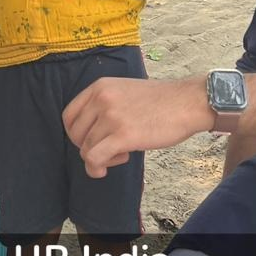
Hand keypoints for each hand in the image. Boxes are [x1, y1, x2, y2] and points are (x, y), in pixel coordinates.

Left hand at [63, 77, 212, 177]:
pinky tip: (114, 164)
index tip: (92, 140)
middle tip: (110, 148)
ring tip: (121, 152)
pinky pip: (94, 159)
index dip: (77, 133)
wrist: (187, 102)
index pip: (68, 115)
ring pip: (85, 149)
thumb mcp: (124, 91)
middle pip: (75, 135)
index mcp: (100, 87)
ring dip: (101, 159)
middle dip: (88, 148)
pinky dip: (97, 168)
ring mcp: (111, 116)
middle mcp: (101, 99)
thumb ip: (104, 105)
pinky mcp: (123, 135)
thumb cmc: (161, 101)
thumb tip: (89, 132)